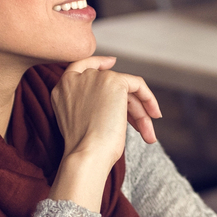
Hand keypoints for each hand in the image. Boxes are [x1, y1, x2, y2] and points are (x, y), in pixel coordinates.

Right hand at [49, 57, 160, 209]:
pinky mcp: (113, 81)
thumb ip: (90, 104)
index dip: (98, 63)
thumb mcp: (82, 122)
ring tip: (148, 135)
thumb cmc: (85, 149)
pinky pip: (137, 84)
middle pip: (109, 84)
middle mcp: (75, 79)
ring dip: (139, 113)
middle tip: (141, 129)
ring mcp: (94, 77)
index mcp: (61, 89)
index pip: (79, 66)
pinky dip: (148, 98)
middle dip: (128, 106)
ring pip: (125, 90)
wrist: (86, 154)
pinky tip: (155, 113)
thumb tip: (119, 102)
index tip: (112, 62)